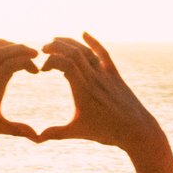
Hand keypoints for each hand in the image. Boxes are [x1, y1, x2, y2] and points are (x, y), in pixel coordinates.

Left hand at [0, 40, 40, 154]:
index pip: (11, 66)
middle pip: (2, 52)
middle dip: (21, 49)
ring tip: (19, 50)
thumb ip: (18, 130)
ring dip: (6, 44)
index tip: (36, 71)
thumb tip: (38, 138)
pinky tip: (0, 51)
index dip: (27, 63)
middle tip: (35, 55)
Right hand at [35, 34, 161, 151]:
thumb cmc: (107, 132)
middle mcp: (94, 78)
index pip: (64, 64)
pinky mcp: (114, 74)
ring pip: (86, 51)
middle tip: (43, 50)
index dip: (50, 61)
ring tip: (55, 41)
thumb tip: (36, 139)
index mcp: (83, 90)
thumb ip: (56, 133)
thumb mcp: (78, 132)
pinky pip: (103, 53)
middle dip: (55, 46)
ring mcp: (105, 74)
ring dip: (69, 42)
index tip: (42, 69)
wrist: (136, 130)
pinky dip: (93, 42)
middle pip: (73, 52)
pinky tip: (84, 33)